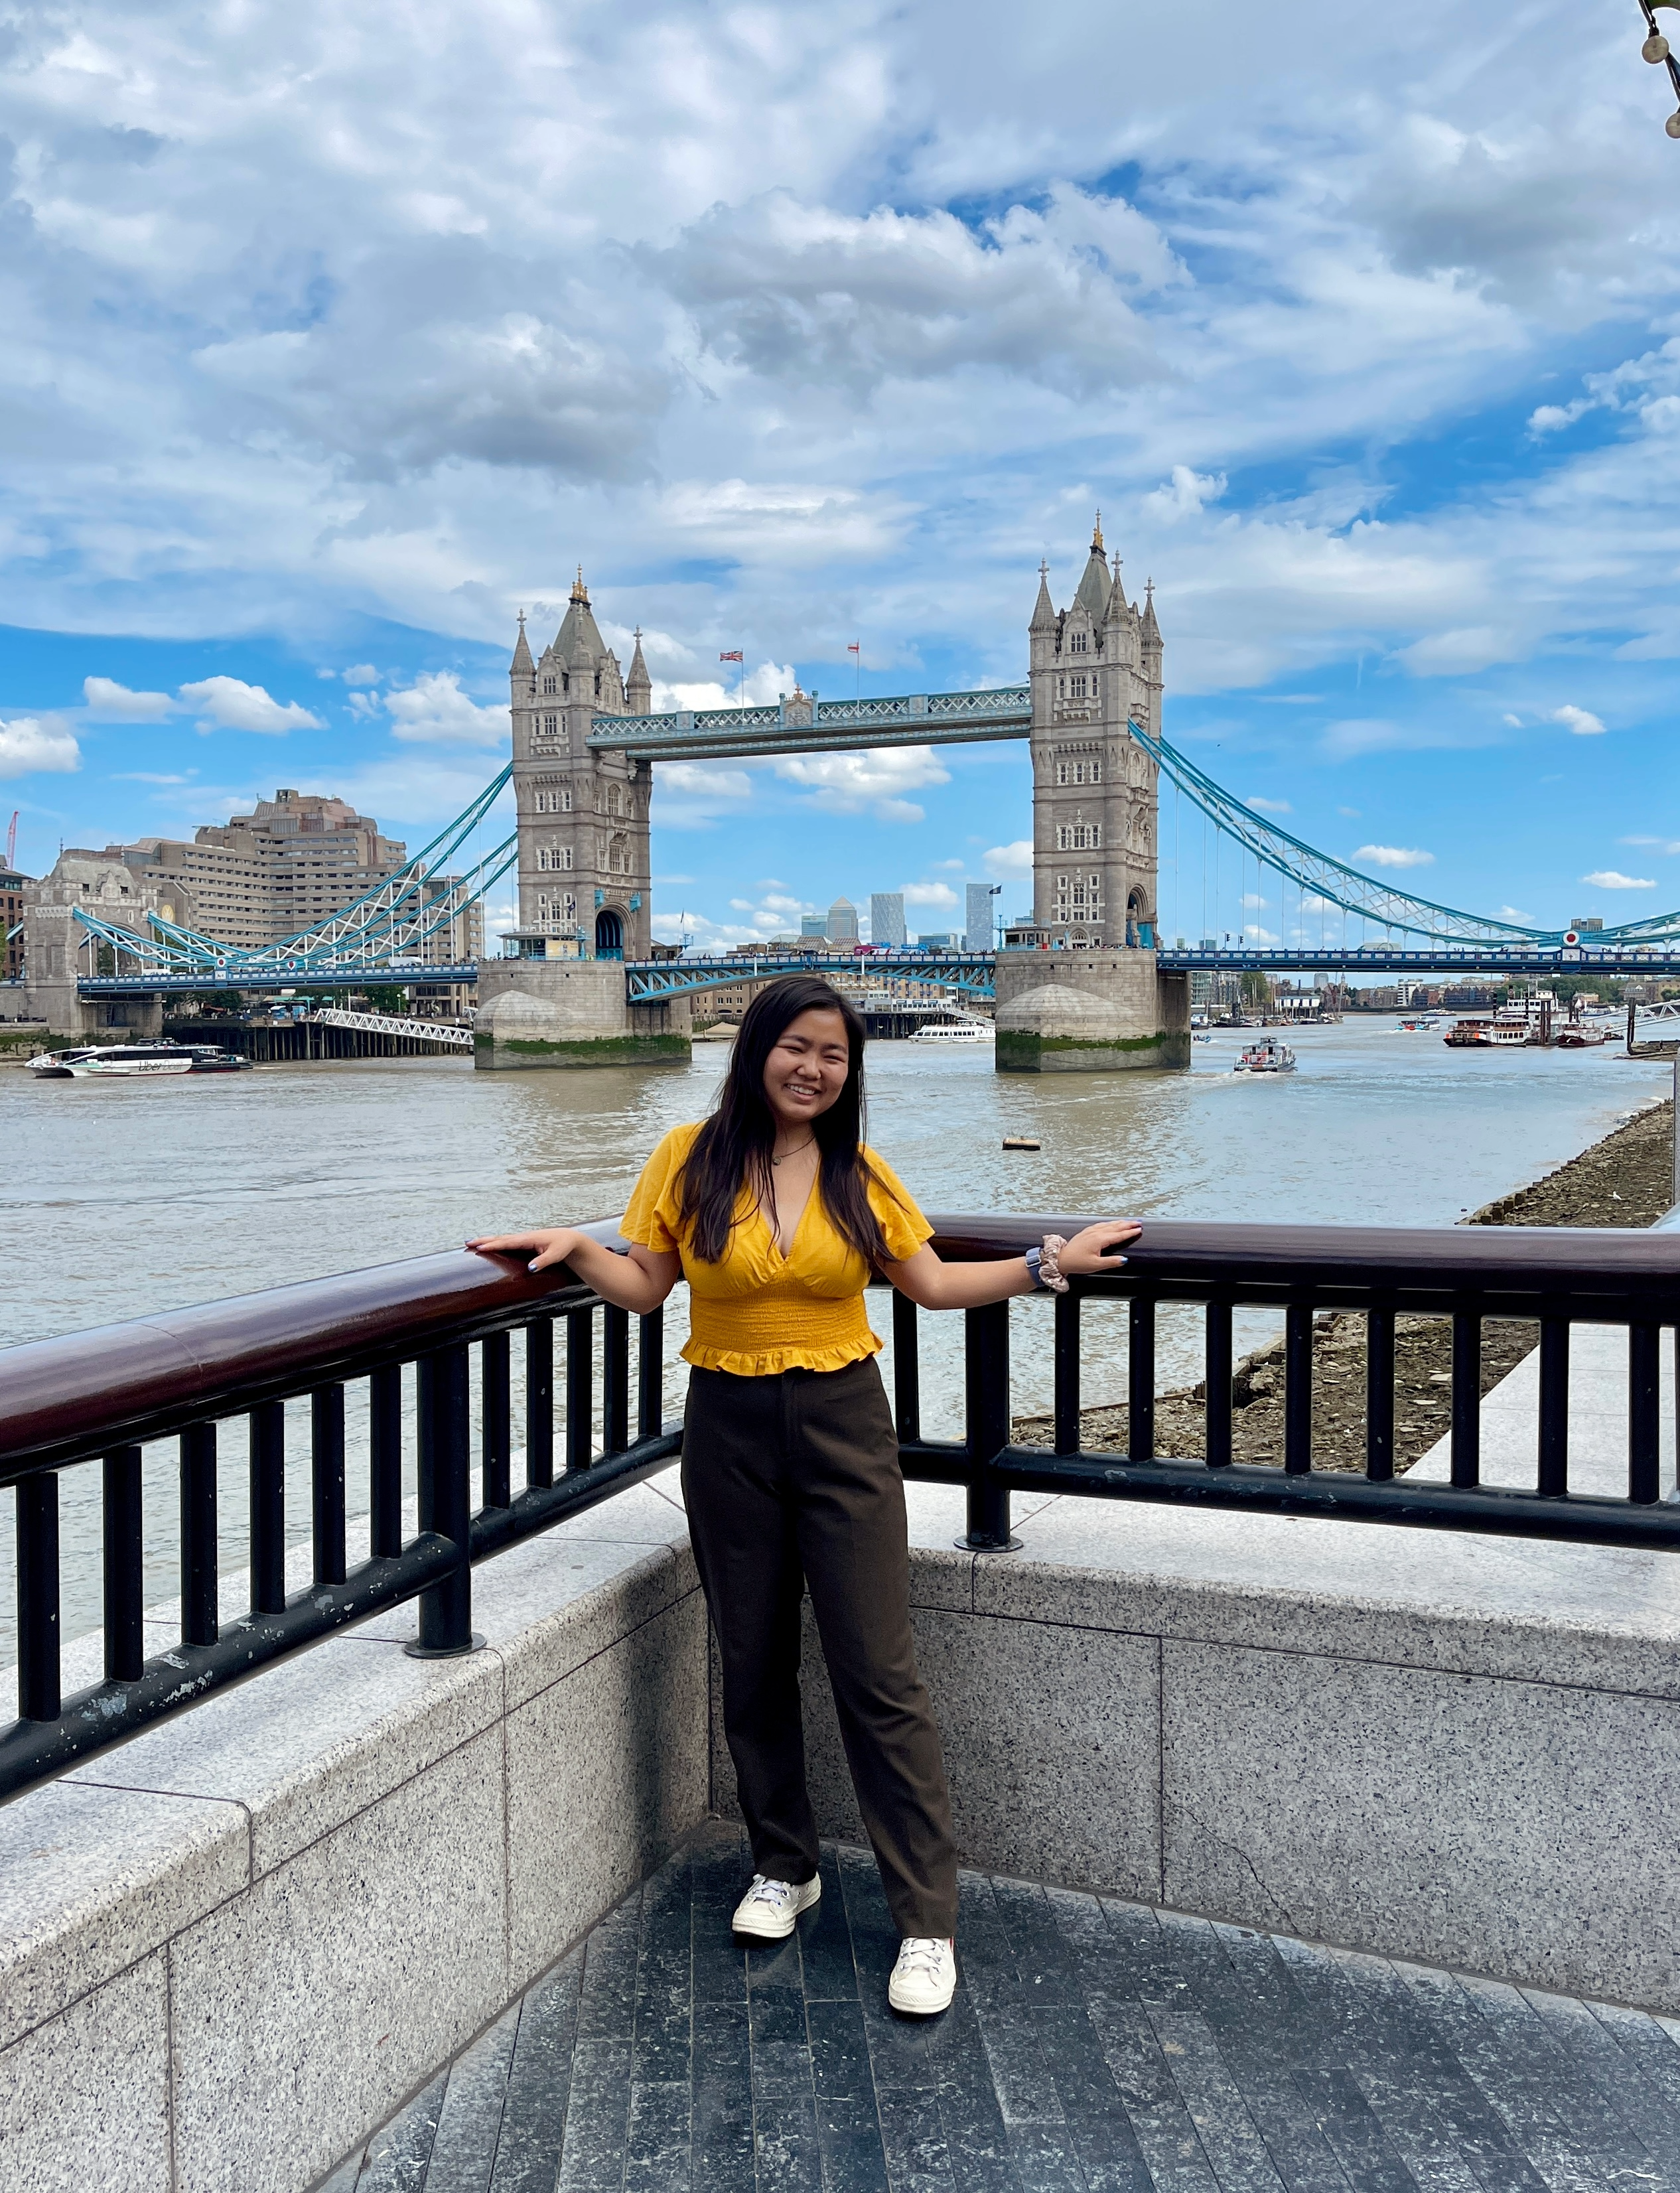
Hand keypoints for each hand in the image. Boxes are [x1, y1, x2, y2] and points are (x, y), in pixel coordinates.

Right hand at [466, 1228, 580, 1273]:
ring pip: (500, 1239)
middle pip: (500, 1238)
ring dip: (485, 1240)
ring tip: (470, 1242)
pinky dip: (494, 1242)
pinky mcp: (522, 1241)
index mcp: (529, 1239)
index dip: (493, 1245)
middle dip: (483, 1240)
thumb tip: (530, 1268)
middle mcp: (523, 1237)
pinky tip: (487, 1244)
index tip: (480, 1247)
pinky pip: (505, 1241)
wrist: (569, 1239)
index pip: (508, 1242)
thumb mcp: (555, 1255)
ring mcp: (522, 1238)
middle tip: (467, 1242)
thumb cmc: (562, 1247)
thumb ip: (543, 1261)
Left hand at [1055, 1219, 1143, 1275]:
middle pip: (1115, 1226)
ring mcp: (1090, 1231)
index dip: (1130, 1232)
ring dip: (1120, 1222)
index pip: (1119, 1235)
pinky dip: (1109, 1223)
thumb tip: (1124, 1259)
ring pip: (1108, 1224)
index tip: (1139, 1229)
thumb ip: (1111, 1262)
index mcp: (1099, 1240)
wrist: (1061, 1259)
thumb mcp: (1096, 1265)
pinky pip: (1101, 1224)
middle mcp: (1095, 1233)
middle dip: (1128, 1224)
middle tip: (1138, 1222)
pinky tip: (1110, 1223)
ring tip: (1128, 1221)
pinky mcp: (1086, 1232)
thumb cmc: (1076, 1262)